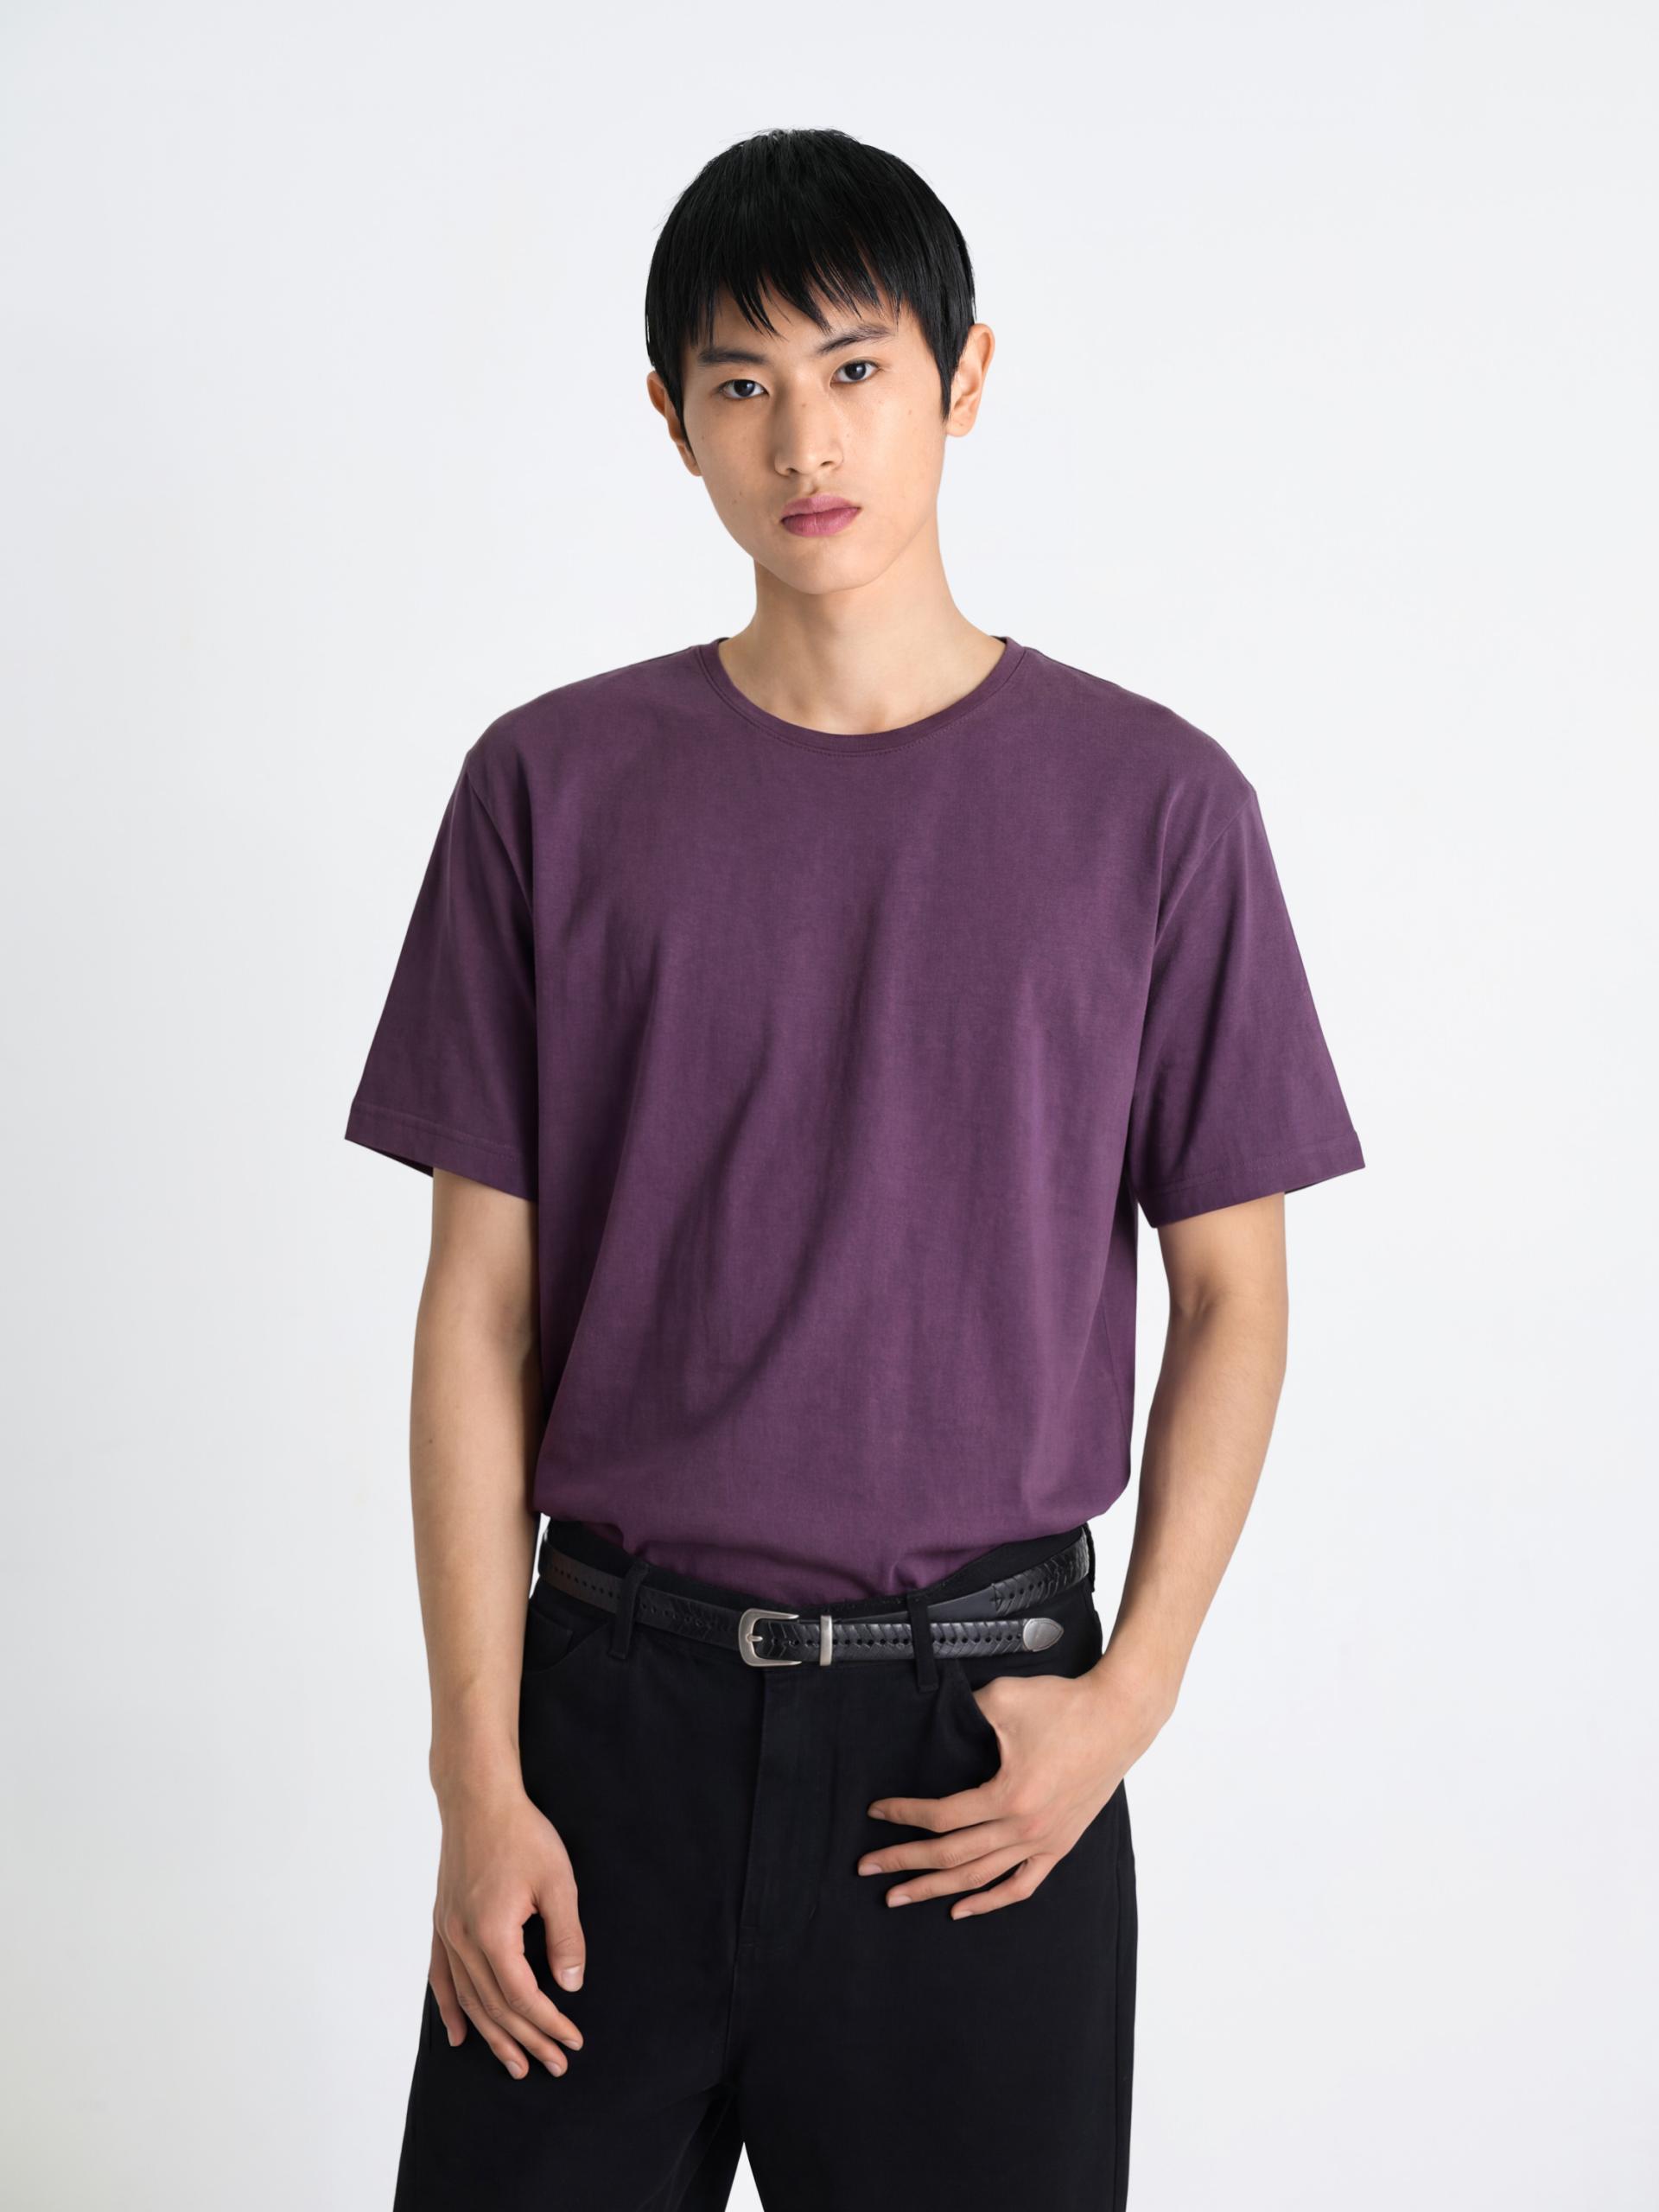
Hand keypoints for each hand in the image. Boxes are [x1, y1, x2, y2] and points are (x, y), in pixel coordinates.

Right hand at [428, 1778, 587, 2076]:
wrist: (478, 1799)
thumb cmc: (522, 1834)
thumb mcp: (557, 1881)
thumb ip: (565, 1936)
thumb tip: (570, 1985)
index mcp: (492, 1933)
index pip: (523, 1997)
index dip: (548, 2024)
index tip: (572, 2041)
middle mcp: (463, 1940)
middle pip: (495, 2007)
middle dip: (526, 2041)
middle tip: (553, 2065)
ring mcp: (447, 1933)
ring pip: (469, 1999)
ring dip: (492, 2036)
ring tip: (514, 2065)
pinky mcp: (441, 1923)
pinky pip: (442, 1977)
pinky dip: (450, 2009)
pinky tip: (459, 2035)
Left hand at [858, 1658, 1170, 1918]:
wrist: (1119, 1716)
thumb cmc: (1064, 1704)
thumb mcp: (1004, 1699)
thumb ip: (963, 1712)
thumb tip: (932, 1717)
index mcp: (1008, 1795)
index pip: (942, 1816)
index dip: (903, 1815)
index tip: (875, 1812)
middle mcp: (1024, 1827)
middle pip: (952, 1855)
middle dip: (905, 1863)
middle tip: (867, 1868)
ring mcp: (1044, 1841)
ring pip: (981, 1877)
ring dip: (937, 1889)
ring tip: (900, 1896)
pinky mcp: (1060, 1844)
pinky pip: (1022, 1884)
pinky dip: (990, 1901)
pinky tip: (962, 1908)